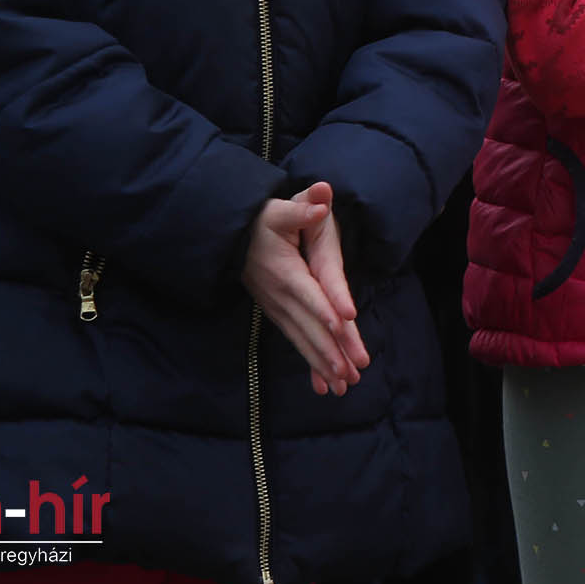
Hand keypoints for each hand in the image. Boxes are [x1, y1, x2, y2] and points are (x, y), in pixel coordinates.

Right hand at [241, 187, 363, 395]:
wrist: (233, 238)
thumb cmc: (262, 221)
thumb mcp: (280, 208)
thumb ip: (301, 206)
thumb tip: (321, 196)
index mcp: (286, 270)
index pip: (308, 292)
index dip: (325, 306)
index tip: (343, 324)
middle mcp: (282, 296)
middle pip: (310, 326)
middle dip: (330, 350)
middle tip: (351, 374)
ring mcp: (279, 309)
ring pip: (304, 340)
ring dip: (323, 364)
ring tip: (343, 387)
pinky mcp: (279, 315)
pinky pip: (297, 342)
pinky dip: (310, 364)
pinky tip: (323, 386)